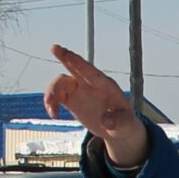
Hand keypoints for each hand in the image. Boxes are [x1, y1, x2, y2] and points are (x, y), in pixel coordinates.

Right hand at [44, 45, 148, 169]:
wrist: (117, 129)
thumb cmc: (125, 123)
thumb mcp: (127, 124)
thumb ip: (119, 122)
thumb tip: (106, 122)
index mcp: (105, 85)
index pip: (91, 72)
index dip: (79, 63)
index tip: (68, 54)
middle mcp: (90, 84)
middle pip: (74, 67)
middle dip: (64, 57)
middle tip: (53, 47)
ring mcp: (79, 91)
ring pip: (60, 83)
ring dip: (52, 92)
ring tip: (51, 109)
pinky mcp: (71, 101)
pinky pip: (57, 97)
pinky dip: (51, 103)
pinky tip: (53, 114)